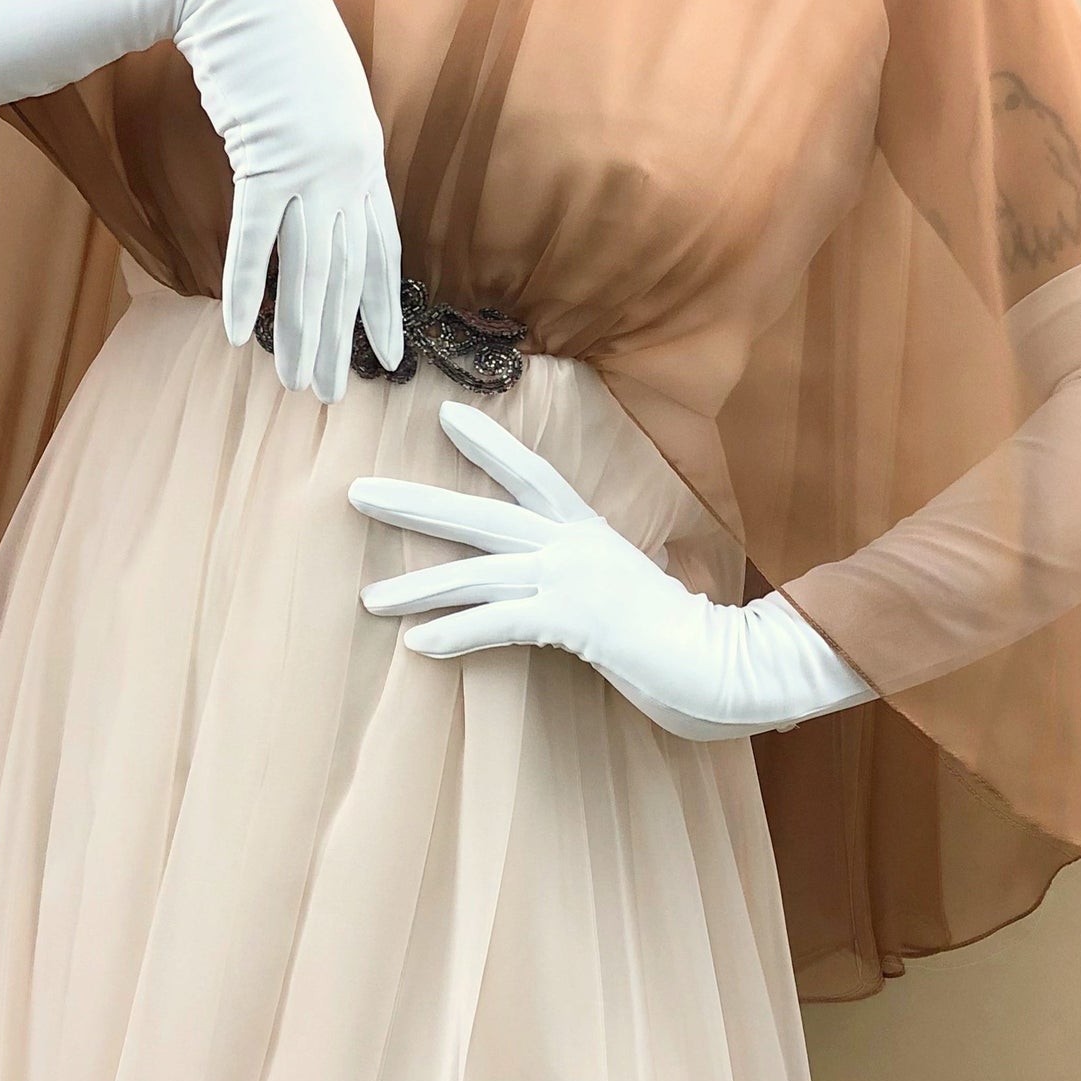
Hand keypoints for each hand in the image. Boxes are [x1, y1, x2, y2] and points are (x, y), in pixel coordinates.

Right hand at [0, 0, 405, 400]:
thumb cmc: (275, 29)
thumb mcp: (317, 93)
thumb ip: (325, 143)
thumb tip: (321, 184)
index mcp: (364, 158)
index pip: (382, 252)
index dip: (383, 308)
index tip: (386, 356)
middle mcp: (346, 170)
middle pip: (346, 276)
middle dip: (339, 341)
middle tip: (328, 394)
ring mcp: (309, 166)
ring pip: (310, 269)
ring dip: (300, 332)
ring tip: (293, 381)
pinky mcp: (263, 156)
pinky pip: (257, 237)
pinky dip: (250, 286)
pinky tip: (240, 332)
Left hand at [347, 401, 875, 738]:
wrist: (722, 664)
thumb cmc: (681, 638)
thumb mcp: (633, 595)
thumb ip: (598, 583)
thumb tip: (570, 591)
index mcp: (590, 532)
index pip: (533, 475)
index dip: (490, 446)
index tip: (446, 416)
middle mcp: (575, 546)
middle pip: (481, 517)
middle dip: (416, 505)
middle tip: (357, 494)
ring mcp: (572, 579)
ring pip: (478, 575)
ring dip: (419, 588)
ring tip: (370, 600)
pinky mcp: (572, 620)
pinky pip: (499, 624)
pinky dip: (456, 634)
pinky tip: (419, 646)